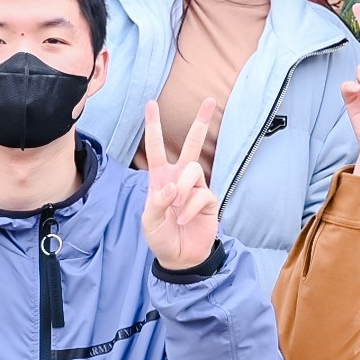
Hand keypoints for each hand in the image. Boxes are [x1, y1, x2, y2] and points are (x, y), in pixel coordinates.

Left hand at [141, 99, 223, 270]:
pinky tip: (184, 219)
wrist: (180, 258)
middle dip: (200, 123)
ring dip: (183, 186)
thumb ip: (157, 202)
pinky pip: (202, 193)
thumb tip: (172, 186)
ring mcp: (196, 188)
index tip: (150, 103)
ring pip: (194, 168)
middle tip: (210, 100)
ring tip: (176, 206)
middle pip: (191, 144)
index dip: (153, 126)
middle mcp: (179, 178)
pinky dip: (190, 207)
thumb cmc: (161, 237)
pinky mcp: (209, 201)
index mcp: (160, 177)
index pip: (156, 147)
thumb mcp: (149, 221)